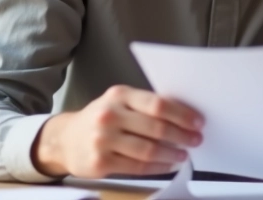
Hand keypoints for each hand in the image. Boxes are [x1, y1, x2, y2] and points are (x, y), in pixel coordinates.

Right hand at [32, 85, 203, 177]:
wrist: (64, 139)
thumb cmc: (100, 118)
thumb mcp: (118, 101)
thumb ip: (145, 105)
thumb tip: (183, 115)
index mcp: (119, 95)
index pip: (158, 104)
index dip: (182, 114)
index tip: (198, 121)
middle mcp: (110, 115)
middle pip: (156, 127)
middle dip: (182, 135)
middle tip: (195, 139)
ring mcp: (103, 139)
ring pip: (148, 149)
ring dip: (171, 154)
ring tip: (183, 154)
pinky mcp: (100, 162)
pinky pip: (137, 166)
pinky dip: (158, 167)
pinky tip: (167, 165)